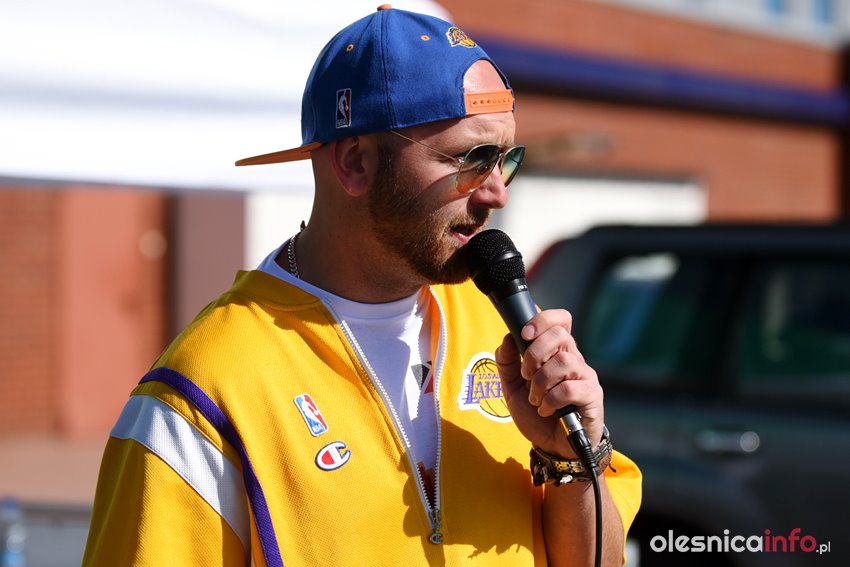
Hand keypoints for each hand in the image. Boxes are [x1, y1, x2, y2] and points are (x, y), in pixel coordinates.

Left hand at [495, 309, 604, 458]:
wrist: (552, 447)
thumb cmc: (536, 414)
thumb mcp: (512, 387)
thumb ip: (506, 362)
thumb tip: (507, 336)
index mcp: (556, 352)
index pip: (560, 320)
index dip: (543, 320)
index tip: (525, 334)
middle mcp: (574, 359)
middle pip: (560, 334)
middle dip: (534, 354)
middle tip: (526, 376)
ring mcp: (585, 376)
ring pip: (564, 361)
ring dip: (541, 382)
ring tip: (535, 399)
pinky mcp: (592, 396)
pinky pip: (571, 387)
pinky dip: (551, 399)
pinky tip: (546, 409)